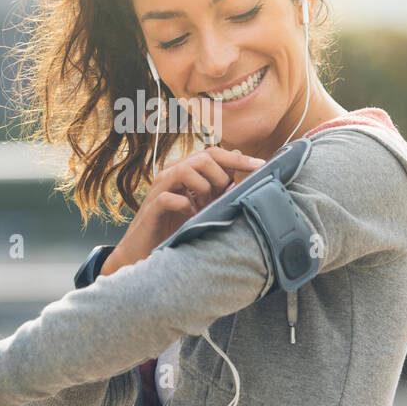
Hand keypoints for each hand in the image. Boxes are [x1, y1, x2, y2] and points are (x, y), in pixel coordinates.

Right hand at [105, 145, 264, 274]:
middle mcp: (171, 174)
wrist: (146, 252)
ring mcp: (159, 188)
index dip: (238, 158)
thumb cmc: (177, 228)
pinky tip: (190, 217)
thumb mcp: (203, 207)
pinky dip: (185, 206)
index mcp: (185, 170)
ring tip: (203, 208)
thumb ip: (219, 193)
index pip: (214, 153)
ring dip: (203, 189)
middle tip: (220, 198)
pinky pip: (170, 197)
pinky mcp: (152, 207)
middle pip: (203, 158)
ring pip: (185, 170)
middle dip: (219, 178)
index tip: (260, 166)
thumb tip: (243, 183)